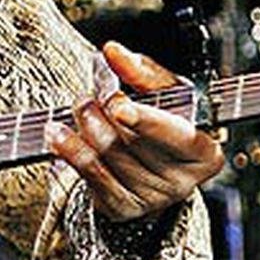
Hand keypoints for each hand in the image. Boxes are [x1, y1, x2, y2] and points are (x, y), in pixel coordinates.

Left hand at [45, 41, 224, 220]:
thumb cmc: (161, 125)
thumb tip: (113, 51)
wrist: (148, 170)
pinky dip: (69, 150)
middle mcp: (182, 182)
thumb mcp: (164, 96)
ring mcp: (152, 200)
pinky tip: (56, 133)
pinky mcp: (122, 208)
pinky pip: (90, 174)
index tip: (118, 106)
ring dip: (85, 125)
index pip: (177, 136)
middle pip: (133, 141)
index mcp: (203, 152)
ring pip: (108, 155)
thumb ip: (142, 72)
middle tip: (88, 96)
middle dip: (104, 112)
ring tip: (79, 108)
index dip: (147, 121)